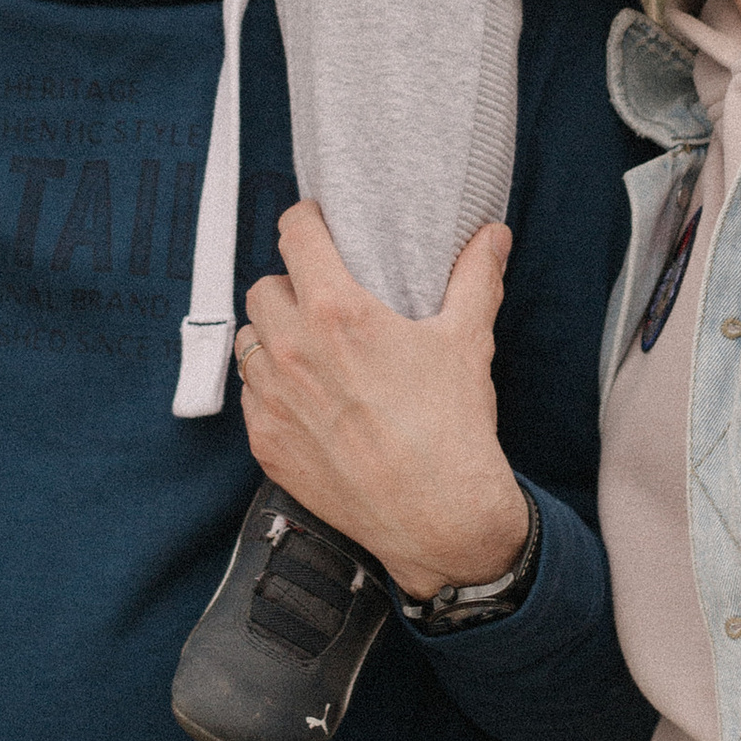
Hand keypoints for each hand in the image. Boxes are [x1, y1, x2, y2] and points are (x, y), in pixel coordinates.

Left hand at [235, 202, 529, 601]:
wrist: (438, 518)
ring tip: (308, 345)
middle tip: (321, 296)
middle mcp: (293, 350)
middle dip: (290, 285)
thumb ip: (475, 277)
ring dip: (272, 335)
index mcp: (337, 312)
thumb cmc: (452, 428)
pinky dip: (270, 388)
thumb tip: (492, 235)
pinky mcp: (266, 443)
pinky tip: (305, 396)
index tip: (317, 226)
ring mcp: (273, 400)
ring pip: (249, 341)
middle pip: (264, 287)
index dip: (305, 222)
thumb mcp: (467, 340)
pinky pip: (250, 395)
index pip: (294, 236)